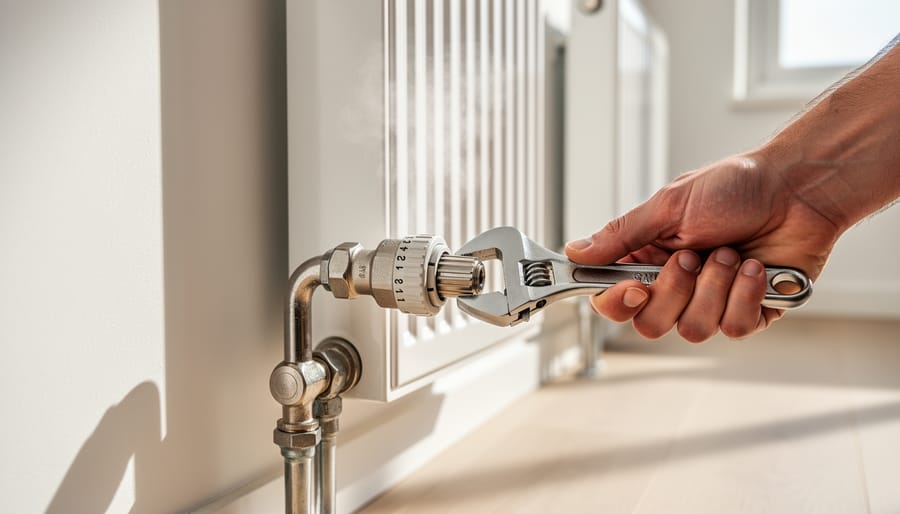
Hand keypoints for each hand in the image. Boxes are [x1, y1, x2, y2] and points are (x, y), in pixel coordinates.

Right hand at [565, 153, 839, 341]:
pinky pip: (734, 327)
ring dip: (714, 288)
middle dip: (674, 291)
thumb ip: (622, 234)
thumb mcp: (670, 205)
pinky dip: (746, 294)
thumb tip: (575, 251)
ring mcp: (712, 300)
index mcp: (649, 257)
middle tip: (693, 256)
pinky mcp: (748, 311)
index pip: (613, 297)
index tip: (633, 286)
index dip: (617, 301)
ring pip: (692, 329)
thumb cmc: (737, 187)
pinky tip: (756, 267)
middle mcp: (676, 283)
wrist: (798, 190)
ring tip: (731, 254)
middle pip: (649, 323)